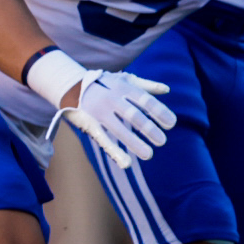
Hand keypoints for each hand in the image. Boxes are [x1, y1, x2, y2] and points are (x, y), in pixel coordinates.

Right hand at [59, 70, 175, 167]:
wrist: (71, 86)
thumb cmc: (104, 84)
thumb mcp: (124, 80)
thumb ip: (146, 85)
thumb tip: (167, 89)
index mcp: (123, 87)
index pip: (145, 100)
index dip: (159, 112)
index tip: (171, 124)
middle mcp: (111, 99)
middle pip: (133, 115)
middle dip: (149, 129)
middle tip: (162, 141)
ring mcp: (99, 112)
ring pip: (118, 129)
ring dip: (134, 142)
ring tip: (149, 155)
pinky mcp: (90, 124)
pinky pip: (103, 139)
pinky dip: (114, 151)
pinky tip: (127, 163)